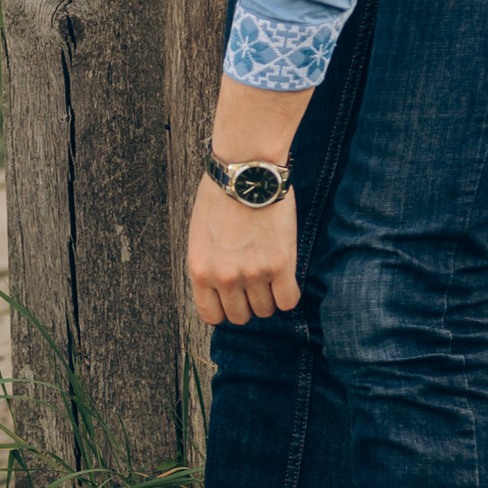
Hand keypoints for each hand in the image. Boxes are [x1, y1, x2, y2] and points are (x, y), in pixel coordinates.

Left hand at [187, 173, 300, 325]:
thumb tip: (220, 287)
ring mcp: (252, 273)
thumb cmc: (221, 196)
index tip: (233, 299)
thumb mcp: (200, 235)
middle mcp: (224, 276)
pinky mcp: (279, 264)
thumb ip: (209, 265)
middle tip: (254, 284)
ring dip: (269, 297)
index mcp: (200, 270)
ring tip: (269, 275)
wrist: (245, 171)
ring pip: (265, 310)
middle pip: (240, 316)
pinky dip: (288, 294)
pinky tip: (285, 278)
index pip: (212, 315)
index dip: (225, 310)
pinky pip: (288, 301)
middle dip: (248, 303)